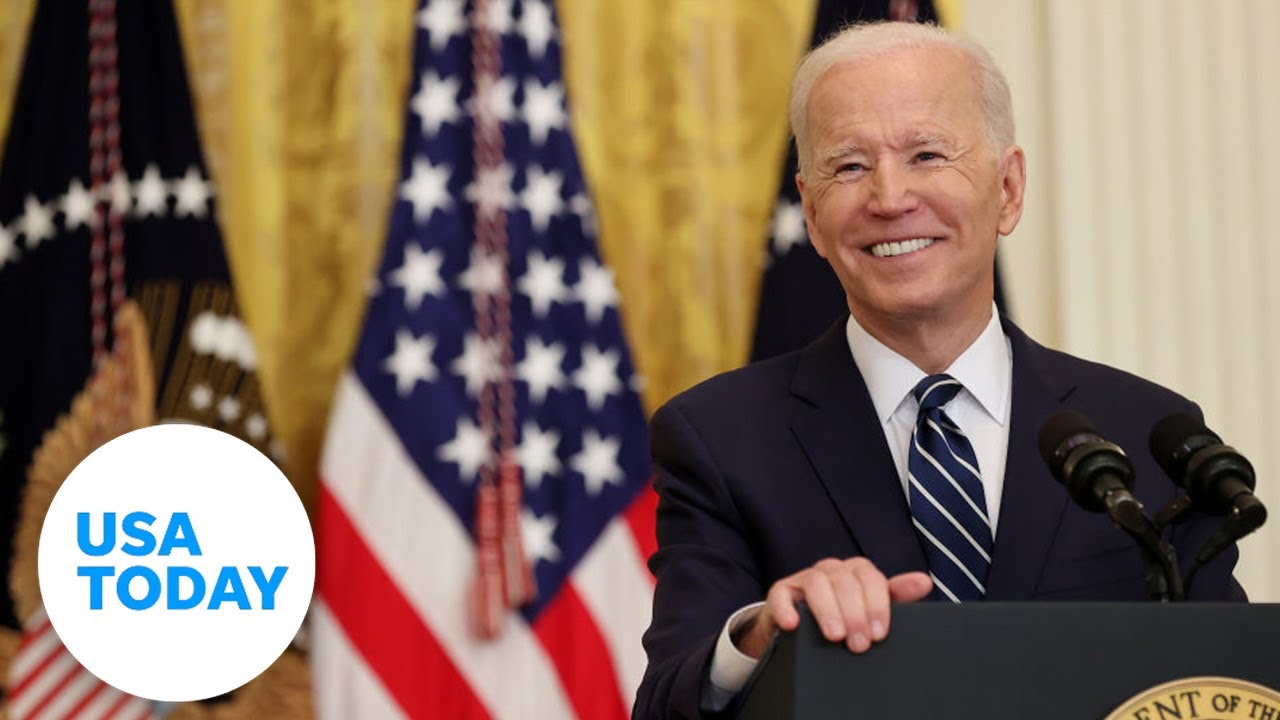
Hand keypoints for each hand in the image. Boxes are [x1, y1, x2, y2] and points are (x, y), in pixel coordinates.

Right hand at [732, 557, 931, 658]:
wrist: (802, 632)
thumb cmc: (843, 619)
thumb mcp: (871, 609)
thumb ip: (896, 596)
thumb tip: (924, 582)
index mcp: (856, 572)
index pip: (870, 577)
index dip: (877, 605)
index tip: (879, 634)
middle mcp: (831, 570)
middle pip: (845, 581)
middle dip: (855, 614)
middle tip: (859, 644)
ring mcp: (803, 579)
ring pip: (816, 582)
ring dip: (827, 610)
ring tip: (835, 636)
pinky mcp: (780, 592)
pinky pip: (780, 594)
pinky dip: (786, 608)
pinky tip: (794, 625)